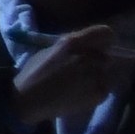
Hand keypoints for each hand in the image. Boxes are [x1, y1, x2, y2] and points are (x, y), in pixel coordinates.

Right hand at [13, 24, 130, 124]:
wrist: (28, 100)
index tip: (98, 46)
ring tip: (79, 84)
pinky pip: (104, 88)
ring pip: (105, 73)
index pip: (105, 33)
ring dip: (96, 77)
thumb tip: (84, 46)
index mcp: (74, 42)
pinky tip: (80, 94)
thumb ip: (70, 47)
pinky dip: (95, 90)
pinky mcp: (100, 93)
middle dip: (96, 61)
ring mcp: (97, 76)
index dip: (104, 40)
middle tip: (82, 69)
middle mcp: (89, 56)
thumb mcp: (48, 51)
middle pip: (105, 56)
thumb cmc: (33, 73)